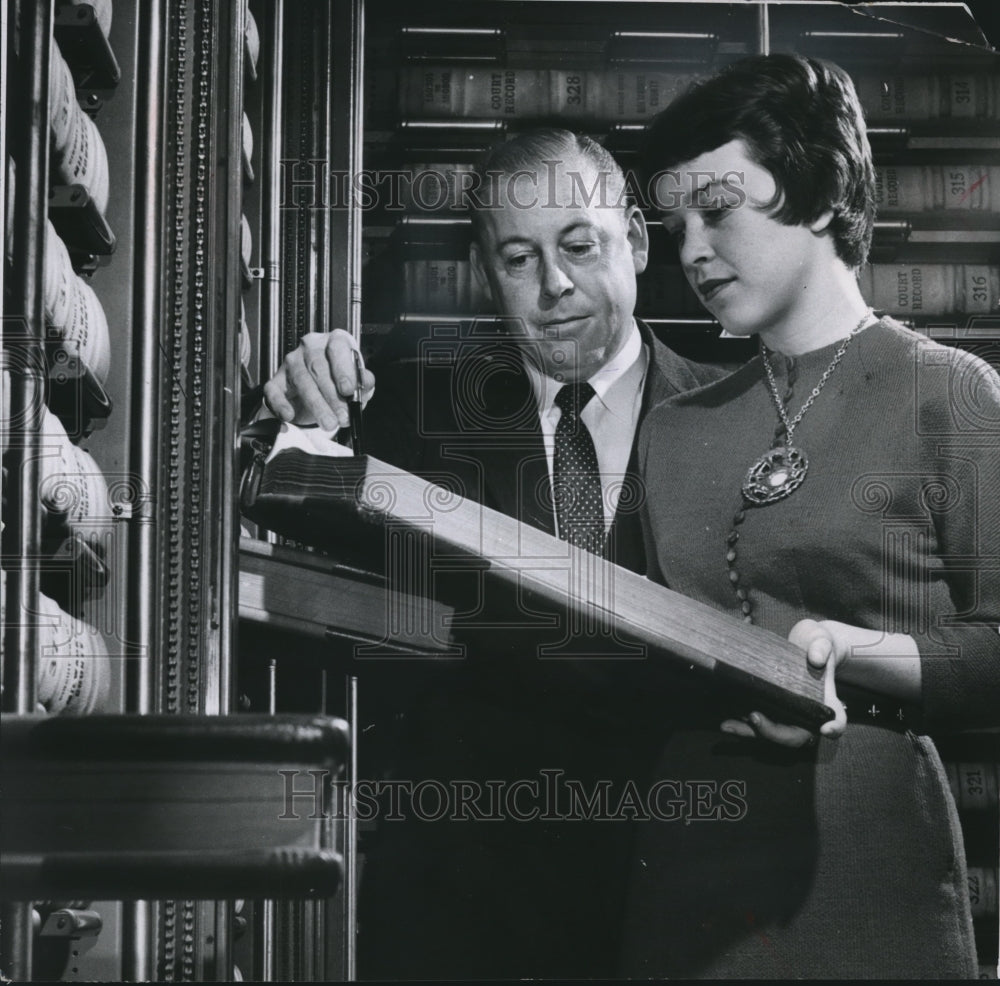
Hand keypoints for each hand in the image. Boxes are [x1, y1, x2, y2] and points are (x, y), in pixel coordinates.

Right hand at [262, 330, 374, 430]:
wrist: (320, 394)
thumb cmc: (341, 383)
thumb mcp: (358, 383)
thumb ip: (364, 382)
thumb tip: (366, 381)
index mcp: (334, 341)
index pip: (337, 348)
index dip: (343, 369)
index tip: (348, 390)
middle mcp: (311, 347)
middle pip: (318, 368)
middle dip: (332, 396)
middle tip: (342, 417)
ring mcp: (292, 362)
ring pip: (301, 380)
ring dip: (316, 405)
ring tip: (328, 423)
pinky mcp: (276, 380)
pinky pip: (274, 391)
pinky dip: (280, 404)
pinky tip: (289, 415)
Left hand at [720, 619, 849, 747]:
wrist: (802, 647)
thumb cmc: (816, 644)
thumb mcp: (821, 639)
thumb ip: (821, 646)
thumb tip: (815, 658)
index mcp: (827, 701)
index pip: (836, 721)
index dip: (834, 727)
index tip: (826, 728)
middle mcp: (808, 715)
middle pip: (796, 735)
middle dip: (773, 732)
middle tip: (753, 718)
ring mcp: (788, 716)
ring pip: (773, 734)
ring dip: (750, 733)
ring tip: (728, 726)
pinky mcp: (771, 712)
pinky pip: (758, 725)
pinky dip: (743, 727)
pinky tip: (725, 723)